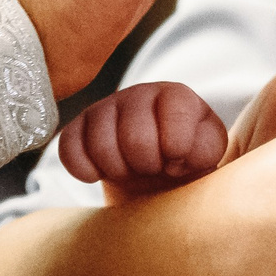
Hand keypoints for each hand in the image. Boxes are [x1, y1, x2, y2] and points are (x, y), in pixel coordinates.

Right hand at [60, 82, 228, 196]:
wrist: (157, 181)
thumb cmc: (187, 167)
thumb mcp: (207, 157)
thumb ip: (206, 148)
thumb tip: (178, 154)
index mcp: (177, 96)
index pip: (176, 113)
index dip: (177, 149)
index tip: (179, 162)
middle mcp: (139, 94)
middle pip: (135, 136)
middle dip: (146, 165)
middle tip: (153, 169)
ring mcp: (105, 108)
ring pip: (100, 144)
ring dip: (118, 170)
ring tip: (131, 171)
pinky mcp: (78, 128)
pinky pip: (68, 148)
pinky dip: (84, 170)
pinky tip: (100, 175)